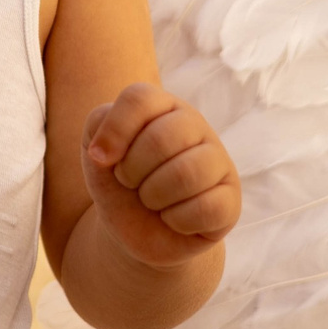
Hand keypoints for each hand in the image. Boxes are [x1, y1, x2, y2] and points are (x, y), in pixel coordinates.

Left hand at [84, 84, 240, 268]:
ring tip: (152, 200)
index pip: (139, 99)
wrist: (137, 229)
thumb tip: (107, 151)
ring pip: (186, 174)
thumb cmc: (120, 182)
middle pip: (160, 139)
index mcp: (164, 106)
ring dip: (154, 196)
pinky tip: (174, 218)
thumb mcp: (97, 149)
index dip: (114, 132)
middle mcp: (196, 127)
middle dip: (132, 171)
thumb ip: (98, 127)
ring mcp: (219, 162)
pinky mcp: (231, 201)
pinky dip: (178, 220)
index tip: (101, 159)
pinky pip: (207, 208)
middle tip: (131, 183)